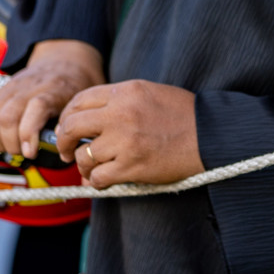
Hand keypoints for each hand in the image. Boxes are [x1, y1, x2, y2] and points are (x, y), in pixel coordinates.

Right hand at [0, 40, 104, 159]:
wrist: (64, 60)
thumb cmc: (74, 87)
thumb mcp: (81, 102)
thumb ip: (73, 123)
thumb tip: (65, 150)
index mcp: (53, 90)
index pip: (36, 107)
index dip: (29, 133)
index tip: (31, 153)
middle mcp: (29, 87)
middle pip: (8, 116)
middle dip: (11, 143)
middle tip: (22, 153)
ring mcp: (10, 88)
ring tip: (10, 148)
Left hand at [56, 80, 204, 186]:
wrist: (210, 134)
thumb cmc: (183, 114)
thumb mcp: (149, 93)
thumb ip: (119, 100)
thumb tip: (90, 117)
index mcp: (125, 92)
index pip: (79, 100)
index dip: (67, 116)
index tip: (67, 128)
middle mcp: (120, 114)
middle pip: (72, 126)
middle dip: (63, 141)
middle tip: (66, 151)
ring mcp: (124, 141)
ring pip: (83, 155)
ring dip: (83, 165)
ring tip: (91, 168)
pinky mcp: (131, 166)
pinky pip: (98, 177)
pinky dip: (97, 181)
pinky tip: (105, 178)